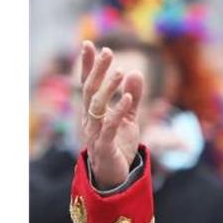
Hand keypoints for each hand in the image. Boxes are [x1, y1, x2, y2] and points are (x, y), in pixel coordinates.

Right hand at [77, 40, 145, 188]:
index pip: (88, 85)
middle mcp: (90, 120)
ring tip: (120, 72)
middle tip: (108, 52)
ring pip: (97, 107)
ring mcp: (95, 133)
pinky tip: (128, 99)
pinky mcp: (105, 147)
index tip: (89, 44)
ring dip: (109, 88)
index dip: (88, 65)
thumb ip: (132, 97)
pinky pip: (110, 127)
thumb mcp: (129, 119)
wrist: (115, 178)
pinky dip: (118, 112)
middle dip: (98, 71)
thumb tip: (135, 72)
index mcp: (94, 112)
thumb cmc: (119, 146)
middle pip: (91, 91)